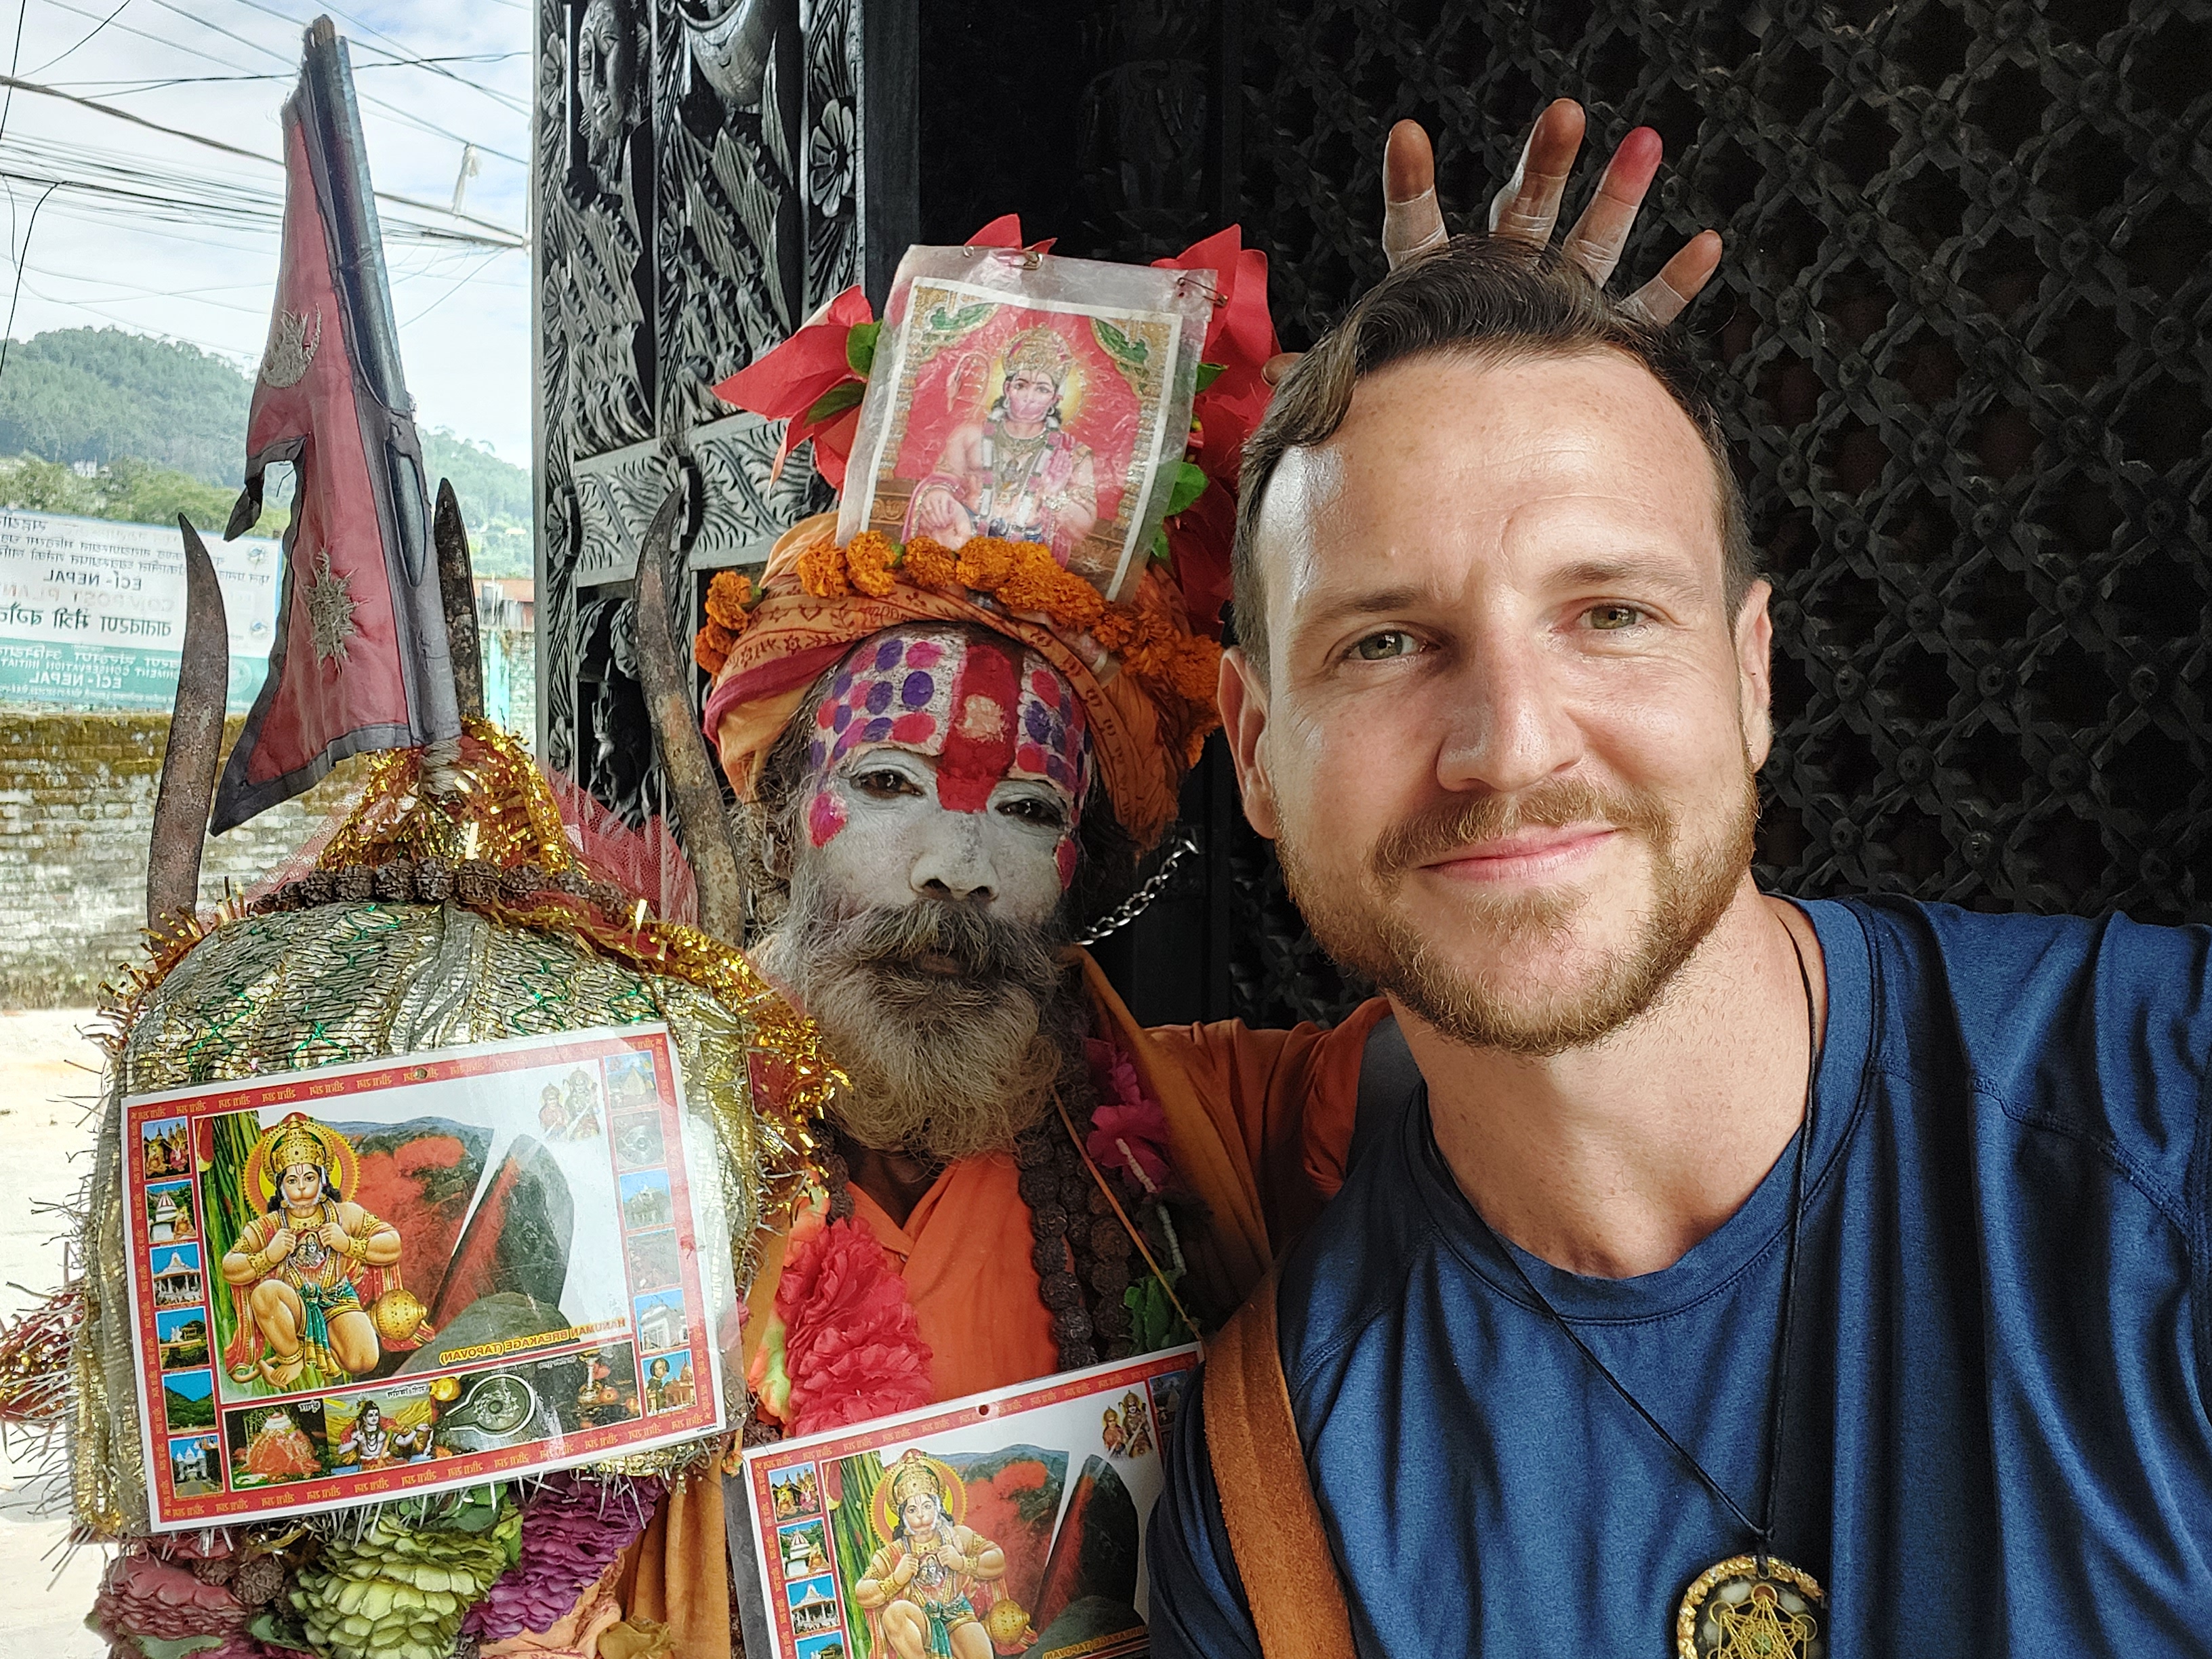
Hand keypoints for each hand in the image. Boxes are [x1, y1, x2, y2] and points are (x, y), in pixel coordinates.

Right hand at [264, 1228, 295, 1262]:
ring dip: (293, 1247)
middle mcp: (281, 1235)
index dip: (291, 1237)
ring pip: (293, 1242)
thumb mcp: (279, 1238)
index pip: (290, 1232)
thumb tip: (295, 1235)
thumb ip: (286, 1236)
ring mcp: (282, 1240)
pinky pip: (291, 1247)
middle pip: (293, 1237)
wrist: (268, 1254)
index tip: (290, 1241)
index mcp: (280, 1231)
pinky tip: (290, 1252)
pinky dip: (291, 1250)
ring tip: (290, 1249)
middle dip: (293, 1242)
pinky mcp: (283, 1246)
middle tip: (291, 1246)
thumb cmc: (275, 1247)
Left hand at [318, 1222, 350, 1250]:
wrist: (347, 1244)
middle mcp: (333, 1229)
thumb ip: (329, 1229)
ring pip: (322, 1238)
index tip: (322, 1233)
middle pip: (321, 1232)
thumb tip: (319, 1231)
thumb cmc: (340, 1238)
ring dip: (323, 1241)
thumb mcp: (336, 1230)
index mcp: (334, 1225)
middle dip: (321, 1237)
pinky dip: (324, 1244)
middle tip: (323, 1239)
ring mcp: (333, 1234)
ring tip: (325, 1242)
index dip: (322, 1230)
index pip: (324, 1226)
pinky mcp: (332, 1240)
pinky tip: (326, 1245)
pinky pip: (324, 1242)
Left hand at [935, 1542, 968, 1572]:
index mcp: (949, 1547)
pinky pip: (942, 1562)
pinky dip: (943, 1564)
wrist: (961, 1562)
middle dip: (940, 1558)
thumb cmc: (955, 1557)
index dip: (939, 1552)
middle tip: (943, 1560)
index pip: (940, 1548)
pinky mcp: (948, 1560)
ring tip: (944, 1562)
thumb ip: (944, 1550)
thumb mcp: (951, 1551)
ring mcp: (948, 1555)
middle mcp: (948, 1550)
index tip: (940, 1555)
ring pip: (940, 1559)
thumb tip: (935, 1550)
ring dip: (941, 1561)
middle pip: (939, 1554)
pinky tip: (945, 1564)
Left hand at [1262, 99, 1722, 384]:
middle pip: (1522, 212)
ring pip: (1588, 243)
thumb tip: (1274, 375)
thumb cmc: (1415, 410)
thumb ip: (1328, 375)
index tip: (1408, 139)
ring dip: (1617, 197)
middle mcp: (1502, 282)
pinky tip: (1704, 245)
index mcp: (1438, 285)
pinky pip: (1642, 313)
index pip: (1417, 227)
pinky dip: (1674, 282)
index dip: (1411, 185)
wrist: (1469, 459)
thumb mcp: (1366, 388)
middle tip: (1563, 115)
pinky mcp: (1596, 343)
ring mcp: (1555, 305)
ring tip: (1644, 145)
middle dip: (1545, 163)